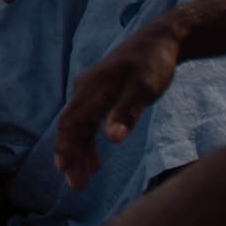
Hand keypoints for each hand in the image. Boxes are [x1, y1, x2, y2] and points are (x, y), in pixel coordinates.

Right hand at [53, 19, 182, 187]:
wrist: (161, 39)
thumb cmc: (154, 62)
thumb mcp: (144, 88)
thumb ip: (127, 113)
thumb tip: (112, 140)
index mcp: (92, 89)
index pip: (70, 122)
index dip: (65, 147)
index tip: (64, 170)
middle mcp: (85, 91)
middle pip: (70, 128)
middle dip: (70, 157)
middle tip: (77, 187)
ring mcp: (91, 93)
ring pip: (78, 128)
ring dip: (78, 154)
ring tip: (83, 181)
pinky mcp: (100, 96)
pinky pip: (88, 123)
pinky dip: (88, 143)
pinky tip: (95, 162)